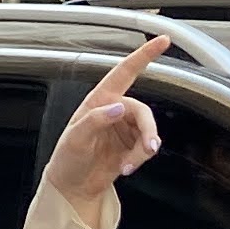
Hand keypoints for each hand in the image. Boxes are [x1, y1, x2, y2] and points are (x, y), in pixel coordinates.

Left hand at [45, 37, 169, 215]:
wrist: (74, 188)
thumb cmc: (68, 160)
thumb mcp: (75, 138)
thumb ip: (96, 120)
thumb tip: (119, 108)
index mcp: (98, 101)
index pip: (124, 72)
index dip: (144, 55)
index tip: (162, 40)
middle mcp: (114, 111)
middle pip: (142, 111)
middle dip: (148, 130)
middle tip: (149, 149)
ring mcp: (124, 129)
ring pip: (148, 131)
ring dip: (143, 149)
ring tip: (131, 164)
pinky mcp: (132, 146)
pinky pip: (146, 147)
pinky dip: (140, 158)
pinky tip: (127, 167)